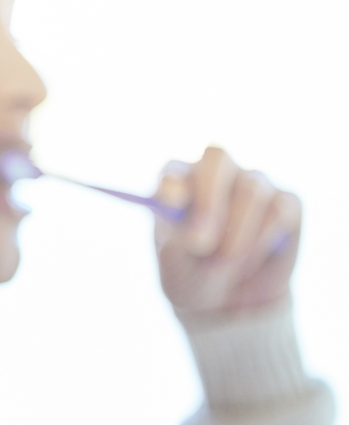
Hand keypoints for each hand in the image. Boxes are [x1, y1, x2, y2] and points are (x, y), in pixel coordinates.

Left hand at [155, 146, 301, 316]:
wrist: (231, 300)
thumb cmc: (193, 275)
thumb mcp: (176, 268)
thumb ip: (178, 247)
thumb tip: (192, 234)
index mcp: (179, 182)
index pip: (174, 170)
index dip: (173, 182)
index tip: (170, 203)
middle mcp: (217, 173)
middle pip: (217, 158)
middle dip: (209, 201)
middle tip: (199, 243)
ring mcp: (254, 183)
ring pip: (252, 189)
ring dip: (237, 233)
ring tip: (226, 264)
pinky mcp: (287, 202)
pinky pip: (279, 211)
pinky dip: (263, 239)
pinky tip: (250, 260)